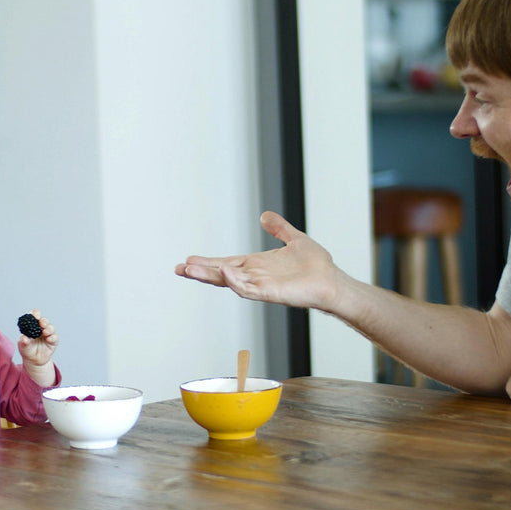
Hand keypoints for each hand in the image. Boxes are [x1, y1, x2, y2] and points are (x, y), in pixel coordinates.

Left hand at [17, 309, 58, 367]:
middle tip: (42, 324)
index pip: (35, 316)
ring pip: (51, 328)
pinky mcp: (53, 341)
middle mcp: (41, 328)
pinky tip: (49, 339)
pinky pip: (55, 337)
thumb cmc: (27, 350)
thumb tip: (24, 338)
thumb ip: (23, 342)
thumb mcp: (23, 346)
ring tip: (45, 333)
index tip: (36, 316)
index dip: (36, 314)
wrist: (33, 360)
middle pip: (44, 321)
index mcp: (32, 326)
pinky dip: (52, 337)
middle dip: (44, 321)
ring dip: (49, 329)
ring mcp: (48, 334)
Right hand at [174, 211, 342, 311]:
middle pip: (221, 274)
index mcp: (257, 265)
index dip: (207, 263)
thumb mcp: (294, 239)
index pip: (226, 264)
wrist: (332, 281)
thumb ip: (279, 228)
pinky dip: (235, 281)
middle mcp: (255, 276)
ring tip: (190, 270)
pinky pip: (248, 289)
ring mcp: (261, 286)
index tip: (187, 261)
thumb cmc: (316, 265)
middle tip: (179, 269)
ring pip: (229, 282)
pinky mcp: (271, 293)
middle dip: (200, 272)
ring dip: (210, 276)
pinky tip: (224, 272)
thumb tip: (264, 216)